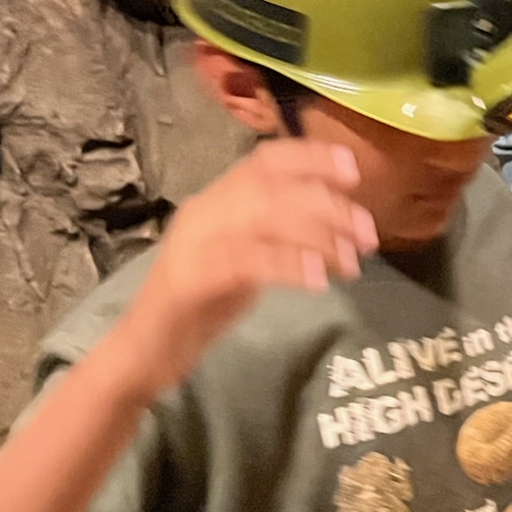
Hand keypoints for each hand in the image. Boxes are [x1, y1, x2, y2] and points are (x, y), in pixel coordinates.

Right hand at [109, 140, 376, 396]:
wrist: (143, 353)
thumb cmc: (198, 308)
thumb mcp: (245, 260)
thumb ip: (277, 235)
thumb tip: (337, 222)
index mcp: (216, 201)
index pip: (265, 160)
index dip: (312, 158)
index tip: (354, 170)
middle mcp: (204, 212)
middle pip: (273, 187)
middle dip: (328, 205)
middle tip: (368, 234)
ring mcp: (194, 243)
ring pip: (263, 217)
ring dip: (317, 235)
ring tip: (352, 261)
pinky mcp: (190, 280)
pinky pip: (245, 260)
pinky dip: (287, 265)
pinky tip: (317, 278)